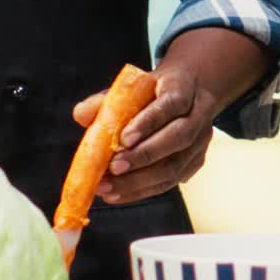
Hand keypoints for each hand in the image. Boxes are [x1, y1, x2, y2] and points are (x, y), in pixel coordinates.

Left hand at [72, 62, 215, 204]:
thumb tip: (80, 115)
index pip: (169, 106)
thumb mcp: (133, 86)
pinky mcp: (196, 163)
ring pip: (175, 166)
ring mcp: (200, 142)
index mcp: (182, 89)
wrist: (190, 92)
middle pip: (176, 139)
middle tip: (113, 169)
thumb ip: (105, 99)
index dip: (147, 123)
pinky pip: (171, 181)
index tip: (123, 139)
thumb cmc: (154, 91)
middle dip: (143, 157)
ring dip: (140, 181)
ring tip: (109, 188)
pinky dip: (143, 190)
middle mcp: (197, 116)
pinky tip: (120, 194)